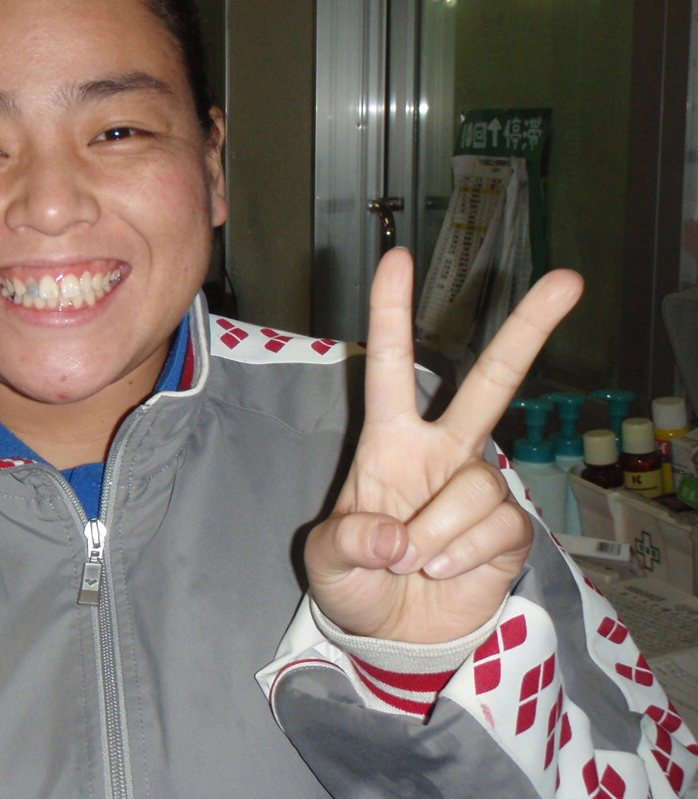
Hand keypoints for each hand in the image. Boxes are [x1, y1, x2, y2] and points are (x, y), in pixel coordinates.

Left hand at [305, 248, 582, 643]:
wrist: (394, 638)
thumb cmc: (355, 584)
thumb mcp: (326, 562)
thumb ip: (347, 543)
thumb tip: (399, 536)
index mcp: (390, 442)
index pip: (391, 367)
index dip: (392, 314)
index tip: (399, 257)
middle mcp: (443, 452)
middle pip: (491, 382)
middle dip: (529, 330)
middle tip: (568, 279)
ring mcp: (480, 487)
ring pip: (477, 483)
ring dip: (439, 530)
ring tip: (414, 561)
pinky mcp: (509, 530)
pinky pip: (498, 526)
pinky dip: (464, 555)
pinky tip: (444, 570)